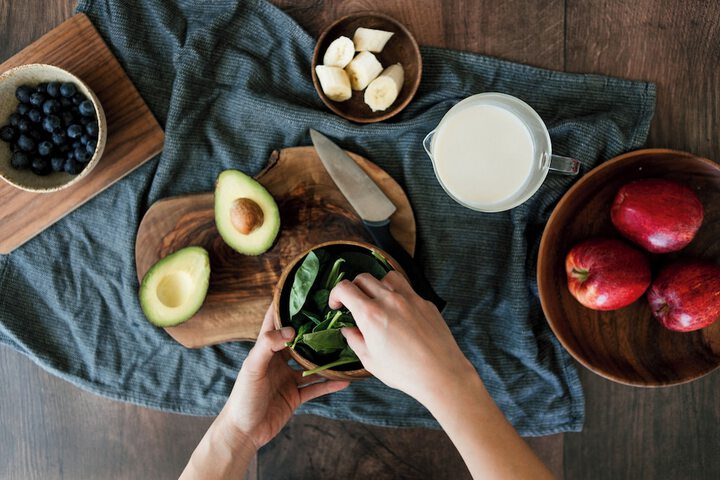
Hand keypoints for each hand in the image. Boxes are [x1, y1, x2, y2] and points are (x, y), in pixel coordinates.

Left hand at [222, 306, 348, 448]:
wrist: (244, 433)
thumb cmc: (242, 398)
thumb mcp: (252, 368)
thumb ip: (268, 346)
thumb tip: (290, 330)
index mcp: (265, 350)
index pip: (275, 322)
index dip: (286, 307)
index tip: (303, 292)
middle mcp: (278, 361)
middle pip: (299, 341)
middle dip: (313, 331)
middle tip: (333, 317)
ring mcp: (288, 379)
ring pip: (311, 365)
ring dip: (326, 358)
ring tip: (345, 347)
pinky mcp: (295, 396)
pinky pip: (316, 388)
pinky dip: (330, 384)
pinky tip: (345, 380)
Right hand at [329, 271, 473, 403]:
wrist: (441, 373)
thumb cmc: (404, 371)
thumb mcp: (370, 360)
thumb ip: (355, 340)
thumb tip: (348, 329)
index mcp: (371, 314)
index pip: (345, 288)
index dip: (335, 294)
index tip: (336, 305)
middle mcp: (389, 300)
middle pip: (363, 278)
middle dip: (353, 288)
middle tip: (354, 304)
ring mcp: (410, 298)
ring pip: (387, 277)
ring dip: (377, 285)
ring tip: (378, 302)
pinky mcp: (425, 303)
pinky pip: (407, 289)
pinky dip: (398, 295)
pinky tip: (400, 313)